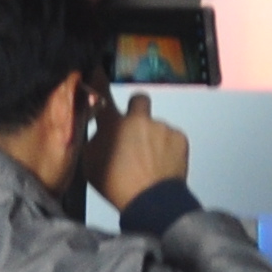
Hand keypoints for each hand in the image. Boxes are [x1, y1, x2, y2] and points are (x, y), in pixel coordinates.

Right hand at [94, 92, 191, 208]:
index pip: (103, 96)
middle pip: (139, 100)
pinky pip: (172, 137)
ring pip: (156, 126)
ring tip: (151, 161)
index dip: (99, 82)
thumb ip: (96, 141)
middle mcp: (139, 120)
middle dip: (137, 110)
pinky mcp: (180, 137)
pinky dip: (168, 147)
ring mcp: (162, 127)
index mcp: (114, 125)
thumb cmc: (116, 185)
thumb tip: (102, 132)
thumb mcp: (91, 164)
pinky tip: (163, 164)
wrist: (150, 200)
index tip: (98, 71)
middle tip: (135, 132)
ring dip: (153, 137)